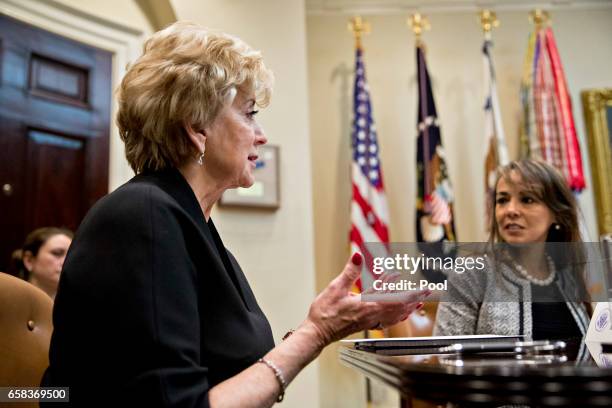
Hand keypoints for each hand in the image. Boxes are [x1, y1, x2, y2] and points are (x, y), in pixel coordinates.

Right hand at [303, 253, 430, 348]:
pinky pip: (387, 321)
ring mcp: (370, 321)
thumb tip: (358, 255)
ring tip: (418, 303)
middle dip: (415, 299)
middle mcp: (373, 315)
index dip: (412, 292)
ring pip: (395, 315)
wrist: (317, 333)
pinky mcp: (366, 325)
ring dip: (408, 308)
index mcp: (368, 305)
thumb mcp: (335, 287)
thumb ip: (350, 271)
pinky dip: (397, 316)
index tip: (423, 287)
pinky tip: (399, 315)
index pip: (396, 298)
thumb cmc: (325, 312)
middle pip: (400, 307)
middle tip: (428, 292)